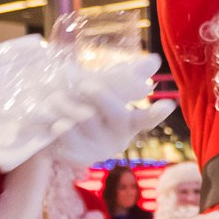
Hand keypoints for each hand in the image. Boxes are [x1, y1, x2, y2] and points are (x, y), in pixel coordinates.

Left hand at [47, 55, 173, 168]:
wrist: (59, 142)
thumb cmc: (89, 110)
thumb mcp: (106, 93)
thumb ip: (127, 76)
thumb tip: (154, 61)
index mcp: (129, 121)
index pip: (147, 118)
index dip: (156, 112)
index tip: (167, 105)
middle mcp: (117, 138)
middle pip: (117, 115)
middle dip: (102, 97)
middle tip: (86, 85)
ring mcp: (97, 150)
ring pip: (85, 123)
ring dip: (68, 106)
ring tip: (54, 98)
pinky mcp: (75, 157)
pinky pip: (65, 138)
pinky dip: (57, 126)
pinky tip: (51, 121)